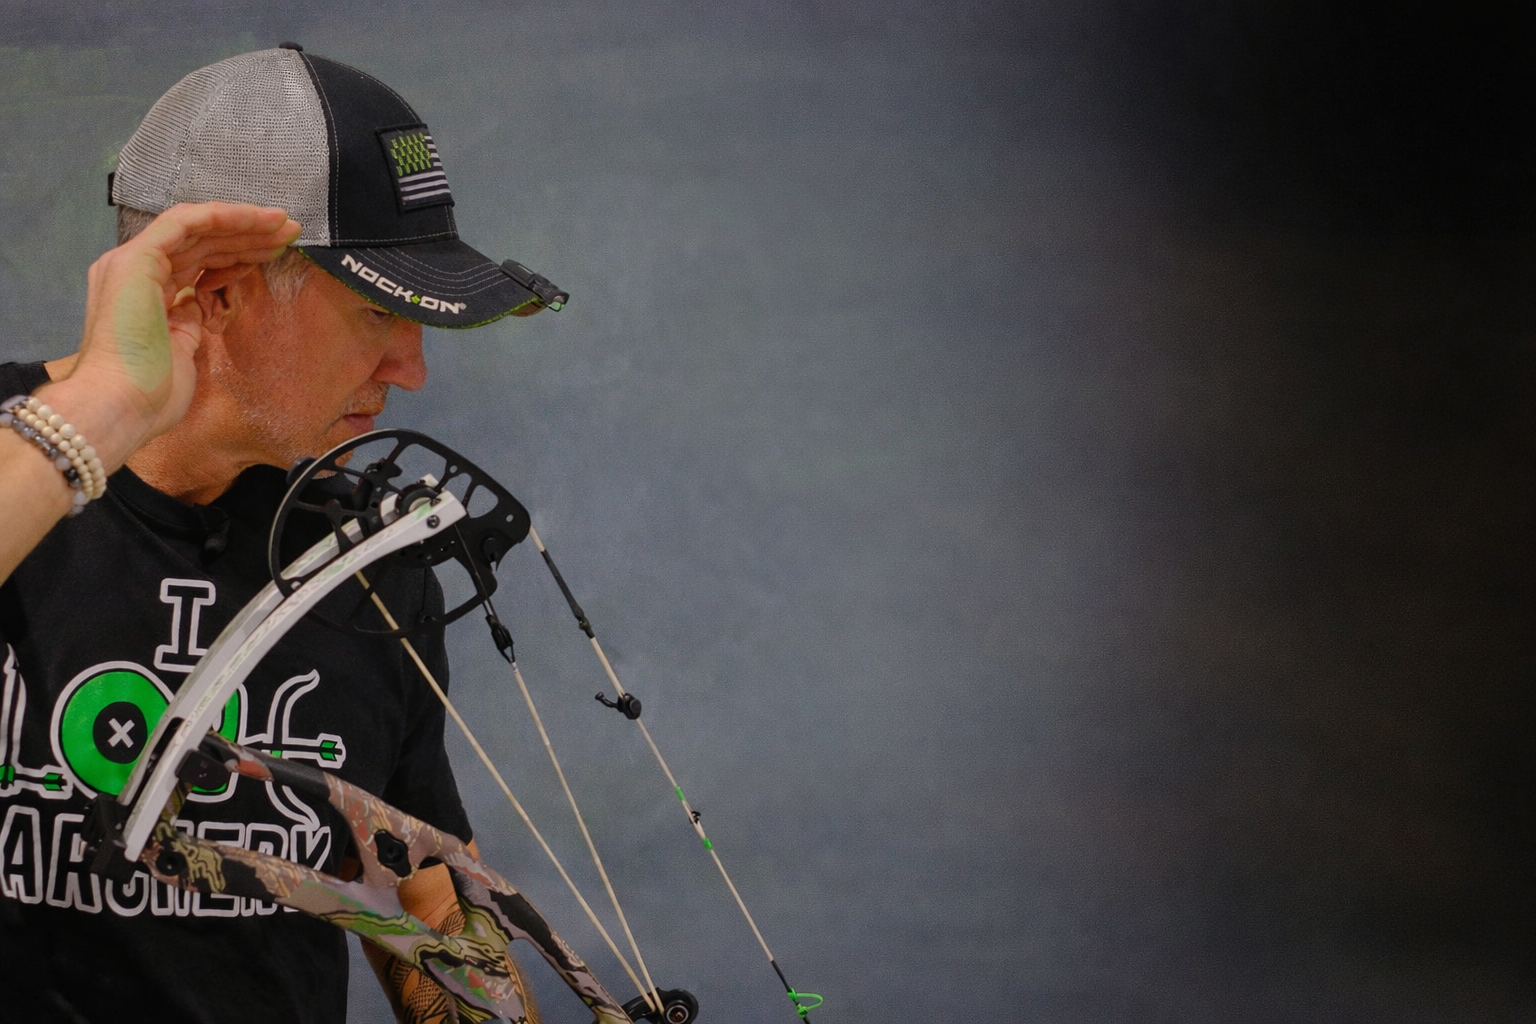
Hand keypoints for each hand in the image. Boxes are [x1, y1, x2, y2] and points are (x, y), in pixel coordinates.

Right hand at [46, 202, 301, 469]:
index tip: (274, 252)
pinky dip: (221, 217)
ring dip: (243, 223)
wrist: (121, 406)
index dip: (237, 253)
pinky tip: (256, 218)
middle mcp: (135, 272)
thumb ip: (188, 321)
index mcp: (144, 293)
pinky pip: (184, 223)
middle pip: (200, 242)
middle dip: (248, 234)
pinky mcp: (137, 260)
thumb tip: (197, 304)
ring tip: (286, 225)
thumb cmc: (151, 393)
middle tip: (290, 231)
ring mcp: (133, 263)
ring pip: (195, 227)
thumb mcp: (181, 349)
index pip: (196, 262)